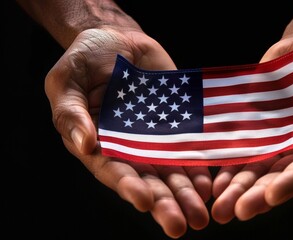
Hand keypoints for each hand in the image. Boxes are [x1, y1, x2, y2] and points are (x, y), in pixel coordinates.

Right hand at [44, 27, 211, 237]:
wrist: (118, 40)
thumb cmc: (84, 60)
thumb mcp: (67, 82)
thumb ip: (71, 114)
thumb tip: (85, 146)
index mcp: (99, 144)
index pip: (114, 171)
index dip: (129, 187)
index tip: (145, 201)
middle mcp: (129, 148)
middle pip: (148, 180)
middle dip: (165, 203)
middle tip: (182, 225)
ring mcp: (154, 138)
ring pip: (172, 171)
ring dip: (187, 194)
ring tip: (202, 213)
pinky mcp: (175, 125)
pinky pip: (189, 149)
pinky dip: (200, 167)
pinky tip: (210, 184)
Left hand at [211, 30, 292, 222]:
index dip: (292, 182)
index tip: (272, 195)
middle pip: (280, 176)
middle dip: (259, 195)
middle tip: (238, 211)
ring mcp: (279, 139)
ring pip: (258, 169)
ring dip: (239, 188)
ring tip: (221, 207)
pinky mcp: (259, 128)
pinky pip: (243, 150)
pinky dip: (230, 166)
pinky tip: (216, 182)